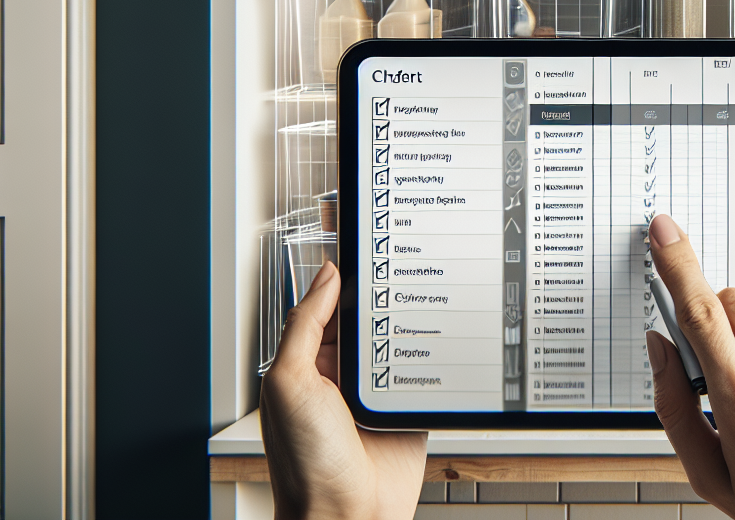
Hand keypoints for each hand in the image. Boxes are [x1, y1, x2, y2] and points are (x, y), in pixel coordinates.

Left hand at [261, 261, 427, 519]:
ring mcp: (378, 392)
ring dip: (413, 322)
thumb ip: (305, 327)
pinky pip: (427, 370)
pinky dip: (437, 354)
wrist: (348, 515)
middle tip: (405, 262)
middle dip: (384, 295)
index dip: (343, 276)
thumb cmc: (305, 464)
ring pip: (401, 339)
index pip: (326, 306)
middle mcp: (343, 376)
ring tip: (427, 294)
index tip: (363, 242)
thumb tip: (324, 277)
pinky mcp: (409, 408)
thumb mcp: (290, 383)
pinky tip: (444, 337)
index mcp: (308, 364)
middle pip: (369, 319)